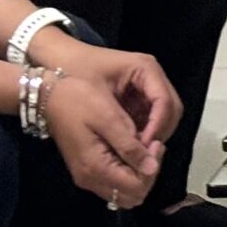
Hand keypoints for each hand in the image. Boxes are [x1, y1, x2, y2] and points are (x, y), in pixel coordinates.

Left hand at [42, 42, 184, 143]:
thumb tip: (145, 163)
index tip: (143, 152)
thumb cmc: (75, 77)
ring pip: (163, 118)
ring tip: (133, 151)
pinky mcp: (138, 98)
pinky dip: (142, 135)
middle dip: (157, 135)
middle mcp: (151, 77)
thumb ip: (123, 132)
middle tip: (140, 155)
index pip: (166, 103)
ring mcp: (146, 87)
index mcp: (145, 68)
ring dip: (151, 137)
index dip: (157, 130)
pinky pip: (149, 120)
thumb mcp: (98, 107)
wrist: (55, 64)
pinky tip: (128, 144)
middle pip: (171, 111)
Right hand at [42, 69, 165, 209]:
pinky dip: (128, 170)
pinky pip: (114, 182)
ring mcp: (86, 176)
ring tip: (143, 145)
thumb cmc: (79, 100)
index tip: (156, 142)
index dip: (153, 167)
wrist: (49, 96)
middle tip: (152, 144)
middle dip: (148, 172)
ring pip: (124, 191)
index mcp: (96, 168)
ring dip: (139, 172)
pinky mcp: (86, 170)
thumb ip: (129, 146)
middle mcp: (90, 180)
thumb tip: (152, 168)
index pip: (137, 188)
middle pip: (132, 195)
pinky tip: (131, 148)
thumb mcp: (108, 118)